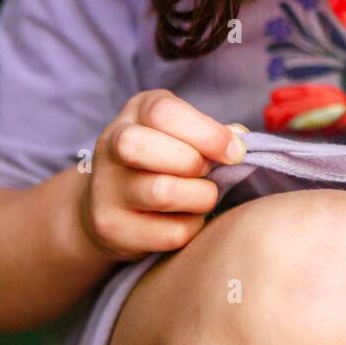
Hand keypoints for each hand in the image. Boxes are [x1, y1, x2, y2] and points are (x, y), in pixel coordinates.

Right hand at [78, 90, 246, 260]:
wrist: (113, 203)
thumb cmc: (166, 160)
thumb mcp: (186, 133)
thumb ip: (213, 134)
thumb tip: (240, 141)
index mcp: (136, 112)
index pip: (163, 112)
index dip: (208, 133)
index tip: (235, 152)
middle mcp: (111, 145)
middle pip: (143, 146)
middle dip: (192, 162)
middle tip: (208, 172)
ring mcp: (105, 188)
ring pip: (161, 192)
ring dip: (200, 197)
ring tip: (203, 197)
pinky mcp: (111, 228)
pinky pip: (169, 232)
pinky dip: (192, 227)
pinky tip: (187, 218)